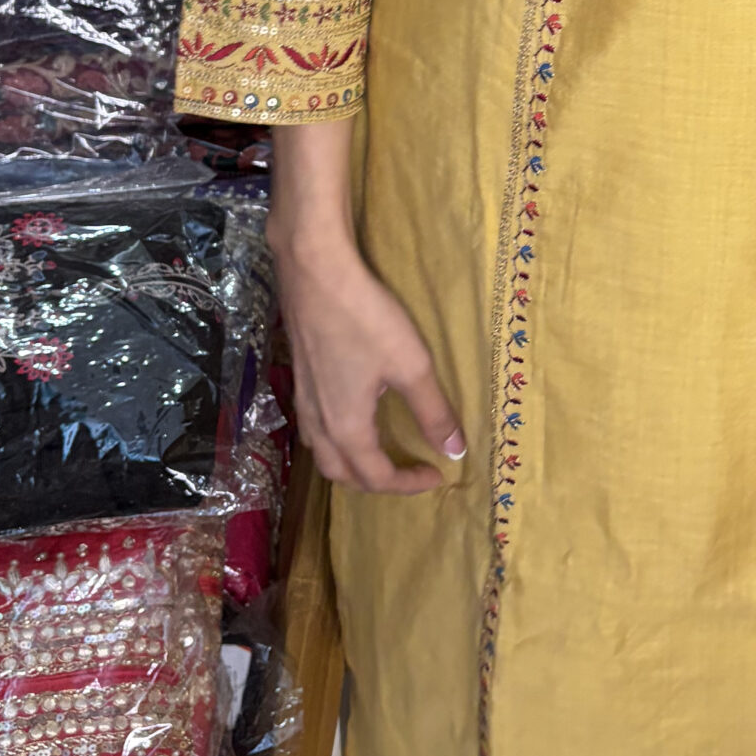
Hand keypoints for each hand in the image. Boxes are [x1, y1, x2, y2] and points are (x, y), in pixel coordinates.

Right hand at [268, 121, 464, 495]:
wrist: (314, 272)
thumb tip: (456, 452)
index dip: (409, 484)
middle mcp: (318, 422)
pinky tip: (351, 419)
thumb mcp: (411, 365)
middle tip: (410, 473)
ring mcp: (303, 400)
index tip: (439, 475)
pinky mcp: (299, 378)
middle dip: (377, 483)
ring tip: (381, 455)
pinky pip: (314, 429)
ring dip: (351, 465)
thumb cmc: (365, 318)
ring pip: (323, 453)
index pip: (377, 477)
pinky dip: (336, 441)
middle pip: (342, 474)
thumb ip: (433, 411)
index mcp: (346, 428)